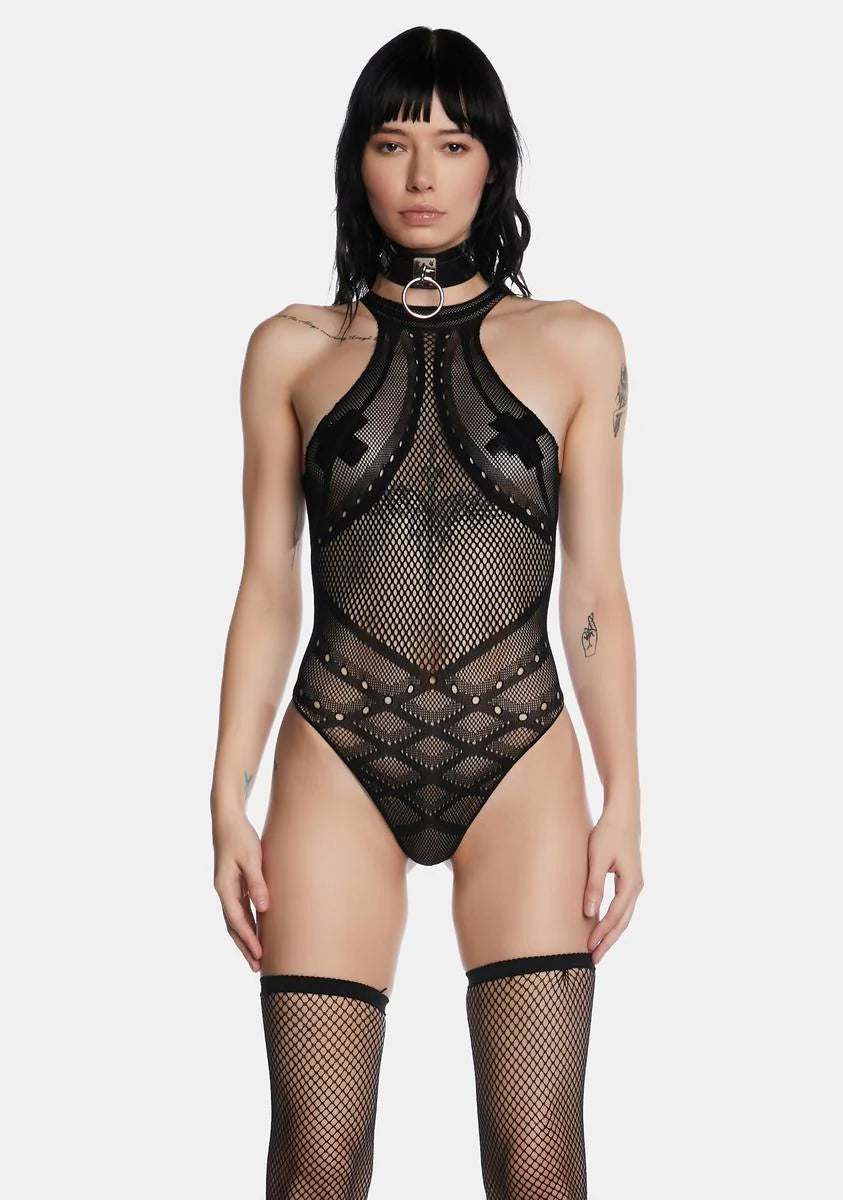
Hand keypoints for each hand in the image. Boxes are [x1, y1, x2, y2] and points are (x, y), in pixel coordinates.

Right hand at [212, 812, 269, 971]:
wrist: (227, 821)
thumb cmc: (241, 838)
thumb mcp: (252, 858)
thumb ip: (257, 883)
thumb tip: (264, 909)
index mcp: (225, 887)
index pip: (237, 920)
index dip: (248, 939)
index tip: (259, 955)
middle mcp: (223, 892)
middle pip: (232, 926)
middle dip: (244, 947)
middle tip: (256, 967)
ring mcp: (226, 889)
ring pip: (234, 921)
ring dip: (244, 939)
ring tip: (256, 957)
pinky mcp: (232, 885)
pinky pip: (238, 911)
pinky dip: (245, 925)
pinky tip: (255, 933)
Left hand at [583, 809, 643, 964]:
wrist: (622, 813)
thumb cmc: (608, 833)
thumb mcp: (597, 858)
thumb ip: (594, 886)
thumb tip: (589, 913)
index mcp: (631, 883)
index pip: (615, 916)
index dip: (602, 933)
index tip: (590, 948)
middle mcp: (637, 887)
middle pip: (623, 921)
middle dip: (609, 941)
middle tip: (593, 960)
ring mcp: (635, 884)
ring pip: (625, 916)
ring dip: (612, 933)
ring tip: (598, 948)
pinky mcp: (630, 879)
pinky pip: (623, 906)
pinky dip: (614, 920)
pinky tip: (603, 926)